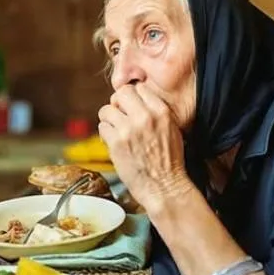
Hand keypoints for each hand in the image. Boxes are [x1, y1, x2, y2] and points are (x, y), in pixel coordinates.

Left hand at [97, 83, 191, 212]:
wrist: (164, 186)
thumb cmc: (169, 162)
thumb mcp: (171, 129)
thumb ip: (155, 112)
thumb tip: (136, 102)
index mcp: (161, 111)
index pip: (138, 88)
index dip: (132, 97)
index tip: (130, 106)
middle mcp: (145, 117)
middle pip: (120, 93)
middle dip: (117, 104)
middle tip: (119, 115)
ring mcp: (129, 129)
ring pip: (106, 110)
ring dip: (108, 120)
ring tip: (115, 131)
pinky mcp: (116, 142)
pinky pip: (102, 127)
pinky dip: (105, 135)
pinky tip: (113, 143)